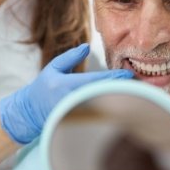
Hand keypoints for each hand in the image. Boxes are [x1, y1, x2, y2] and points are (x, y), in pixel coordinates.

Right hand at [0, 44, 132, 143]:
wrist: (30, 113)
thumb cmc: (42, 88)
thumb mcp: (53, 68)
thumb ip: (70, 57)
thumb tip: (87, 47)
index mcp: (67, 85)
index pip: (97, 81)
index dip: (115, 78)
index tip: (129, 74)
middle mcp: (73, 101)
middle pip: (104, 95)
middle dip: (122, 90)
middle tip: (140, 85)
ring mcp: (76, 114)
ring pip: (103, 106)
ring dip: (119, 100)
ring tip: (135, 94)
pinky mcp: (78, 123)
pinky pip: (98, 115)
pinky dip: (111, 109)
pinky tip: (122, 105)